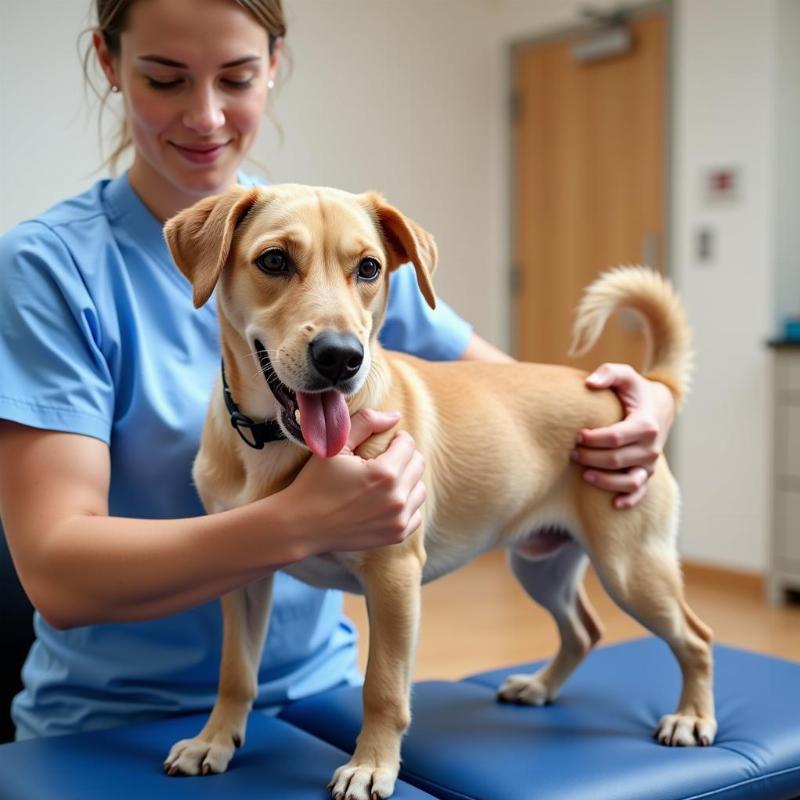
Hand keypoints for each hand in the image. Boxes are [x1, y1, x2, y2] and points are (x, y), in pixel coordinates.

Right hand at [281, 409, 425, 556]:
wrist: (302, 525)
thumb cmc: (315, 482)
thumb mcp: (335, 446)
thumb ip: (366, 422)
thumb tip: (395, 416)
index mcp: (384, 473)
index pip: (408, 445)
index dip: (397, 439)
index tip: (387, 442)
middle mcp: (396, 498)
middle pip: (417, 465)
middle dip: (404, 457)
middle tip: (385, 459)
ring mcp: (398, 520)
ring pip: (420, 489)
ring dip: (408, 480)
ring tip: (386, 480)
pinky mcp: (396, 535)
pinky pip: (416, 513)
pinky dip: (406, 505)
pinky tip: (387, 500)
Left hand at [571, 363, 675, 508]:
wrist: (658, 405)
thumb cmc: (634, 391)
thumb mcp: (624, 375)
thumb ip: (608, 373)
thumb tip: (589, 383)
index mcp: (645, 424)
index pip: (615, 438)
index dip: (593, 439)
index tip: (576, 435)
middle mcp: (651, 447)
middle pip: (616, 460)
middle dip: (590, 458)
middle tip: (572, 452)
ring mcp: (650, 463)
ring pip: (629, 481)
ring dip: (605, 481)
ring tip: (584, 475)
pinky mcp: (648, 473)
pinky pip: (640, 493)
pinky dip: (628, 500)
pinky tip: (612, 504)